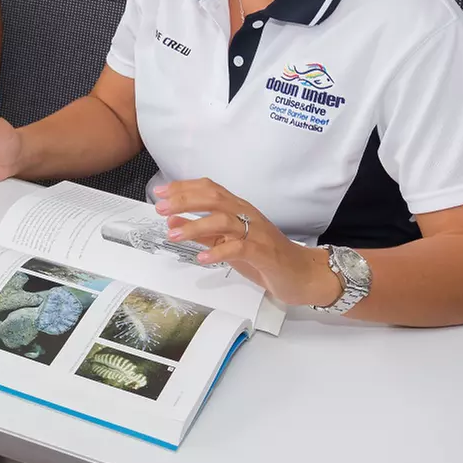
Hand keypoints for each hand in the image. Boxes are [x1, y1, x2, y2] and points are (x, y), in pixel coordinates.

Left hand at [155, 179, 340, 307]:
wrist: (302, 274)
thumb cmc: (264, 256)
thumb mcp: (226, 242)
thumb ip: (201, 231)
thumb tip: (173, 219)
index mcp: (238, 209)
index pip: (209, 189)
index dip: (184, 188)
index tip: (161, 193)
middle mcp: (247, 215)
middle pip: (213, 198)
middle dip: (184, 200)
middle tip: (160, 208)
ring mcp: (256, 233)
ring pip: (224, 220)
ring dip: (195, 226)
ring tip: (173, 234)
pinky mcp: (263, 253)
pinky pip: (239, 248)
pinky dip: (219, 251)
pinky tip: (203, 258)